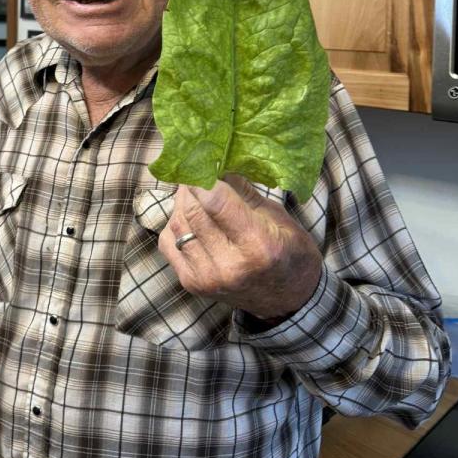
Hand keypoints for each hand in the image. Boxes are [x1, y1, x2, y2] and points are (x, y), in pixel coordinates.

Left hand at [158, 175, 321, 320]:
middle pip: (192, 210)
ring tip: (196, 191)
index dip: (202, 174)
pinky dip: (176, 223)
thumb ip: (242, 190)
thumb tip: (215, 160)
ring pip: (176, 223)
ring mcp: (206, 278)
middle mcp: (228, 266)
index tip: (200, 156)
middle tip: (196, 168)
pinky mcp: (191, 283)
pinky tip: (192, 218)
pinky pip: (168, 241)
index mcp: (257, 246)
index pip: (214, 201)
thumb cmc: (289, 252)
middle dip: (191, 184)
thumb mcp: (276, 215)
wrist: (287, 301)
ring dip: (182, 202)